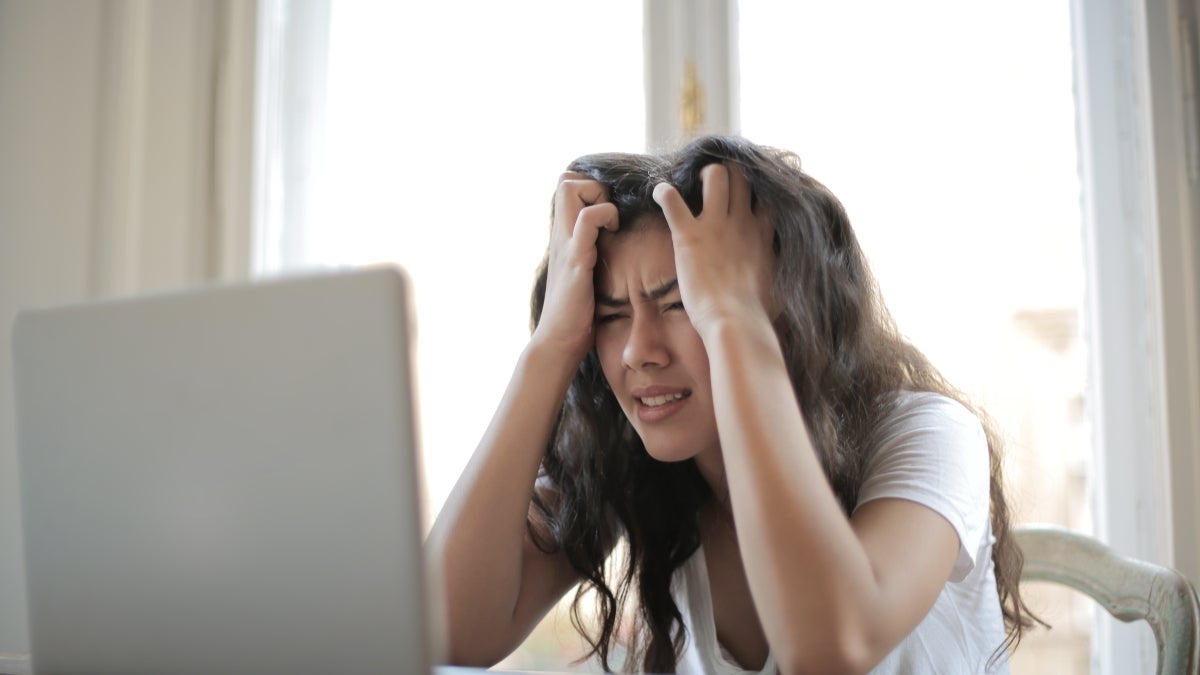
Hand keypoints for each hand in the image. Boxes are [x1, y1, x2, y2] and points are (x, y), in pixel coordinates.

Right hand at [532, 172, 618, 362]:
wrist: (559, 341)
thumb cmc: (576, 314)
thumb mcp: (583, 275)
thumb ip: (590, 255)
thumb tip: (611, 248)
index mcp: (563, 237)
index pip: (566, 186)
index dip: (590, 187)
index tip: (609, 210)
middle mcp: (560, 235)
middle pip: (565, 179)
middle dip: (593, 185)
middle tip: (610, 213)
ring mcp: (566, 244)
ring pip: (570, 189)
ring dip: (598, 196)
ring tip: (611, 223)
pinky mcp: (576, 259)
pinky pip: (586, 220)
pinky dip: (604, 216)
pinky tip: (613, 234)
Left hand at [653, 163, 774, 337]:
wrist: (735, 322)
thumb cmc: (757, 313)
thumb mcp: (779, 285)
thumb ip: (777, 270)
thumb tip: (785, 278)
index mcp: (762, 233)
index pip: (766, 194)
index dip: (756, 188)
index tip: (746, 193)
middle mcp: (741, 222)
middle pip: (741, 175)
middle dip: (729, 173)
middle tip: (715, 184)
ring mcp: (715, 225)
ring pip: (715, 174)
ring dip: (702, 175)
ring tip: (692, 185)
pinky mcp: (689, 235)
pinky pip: (671, 199)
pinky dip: (662, 192)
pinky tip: (659, 193)